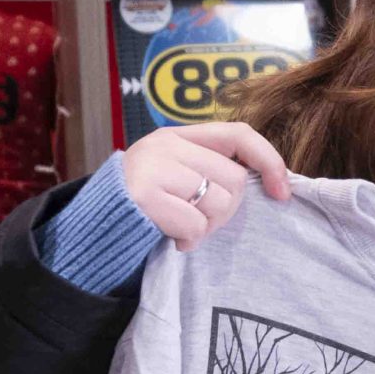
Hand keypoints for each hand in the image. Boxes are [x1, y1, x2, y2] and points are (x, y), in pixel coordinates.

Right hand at [119, 121, 290, 250]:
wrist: (93, 225)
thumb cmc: (145, 205)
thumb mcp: (176, 175)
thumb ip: (211, 170)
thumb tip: (272, 184)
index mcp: (179, 136)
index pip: (239, 134)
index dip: (269, 161)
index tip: (282, 193)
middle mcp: (167, 144)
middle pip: (235, 180)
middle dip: (226, 211)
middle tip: (199, 220)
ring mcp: (154, 167)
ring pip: (218, 203)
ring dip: (206, 227)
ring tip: (180, 227)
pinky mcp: (145, 195)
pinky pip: (194, 224)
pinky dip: (188, 239)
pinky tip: (170, 237)